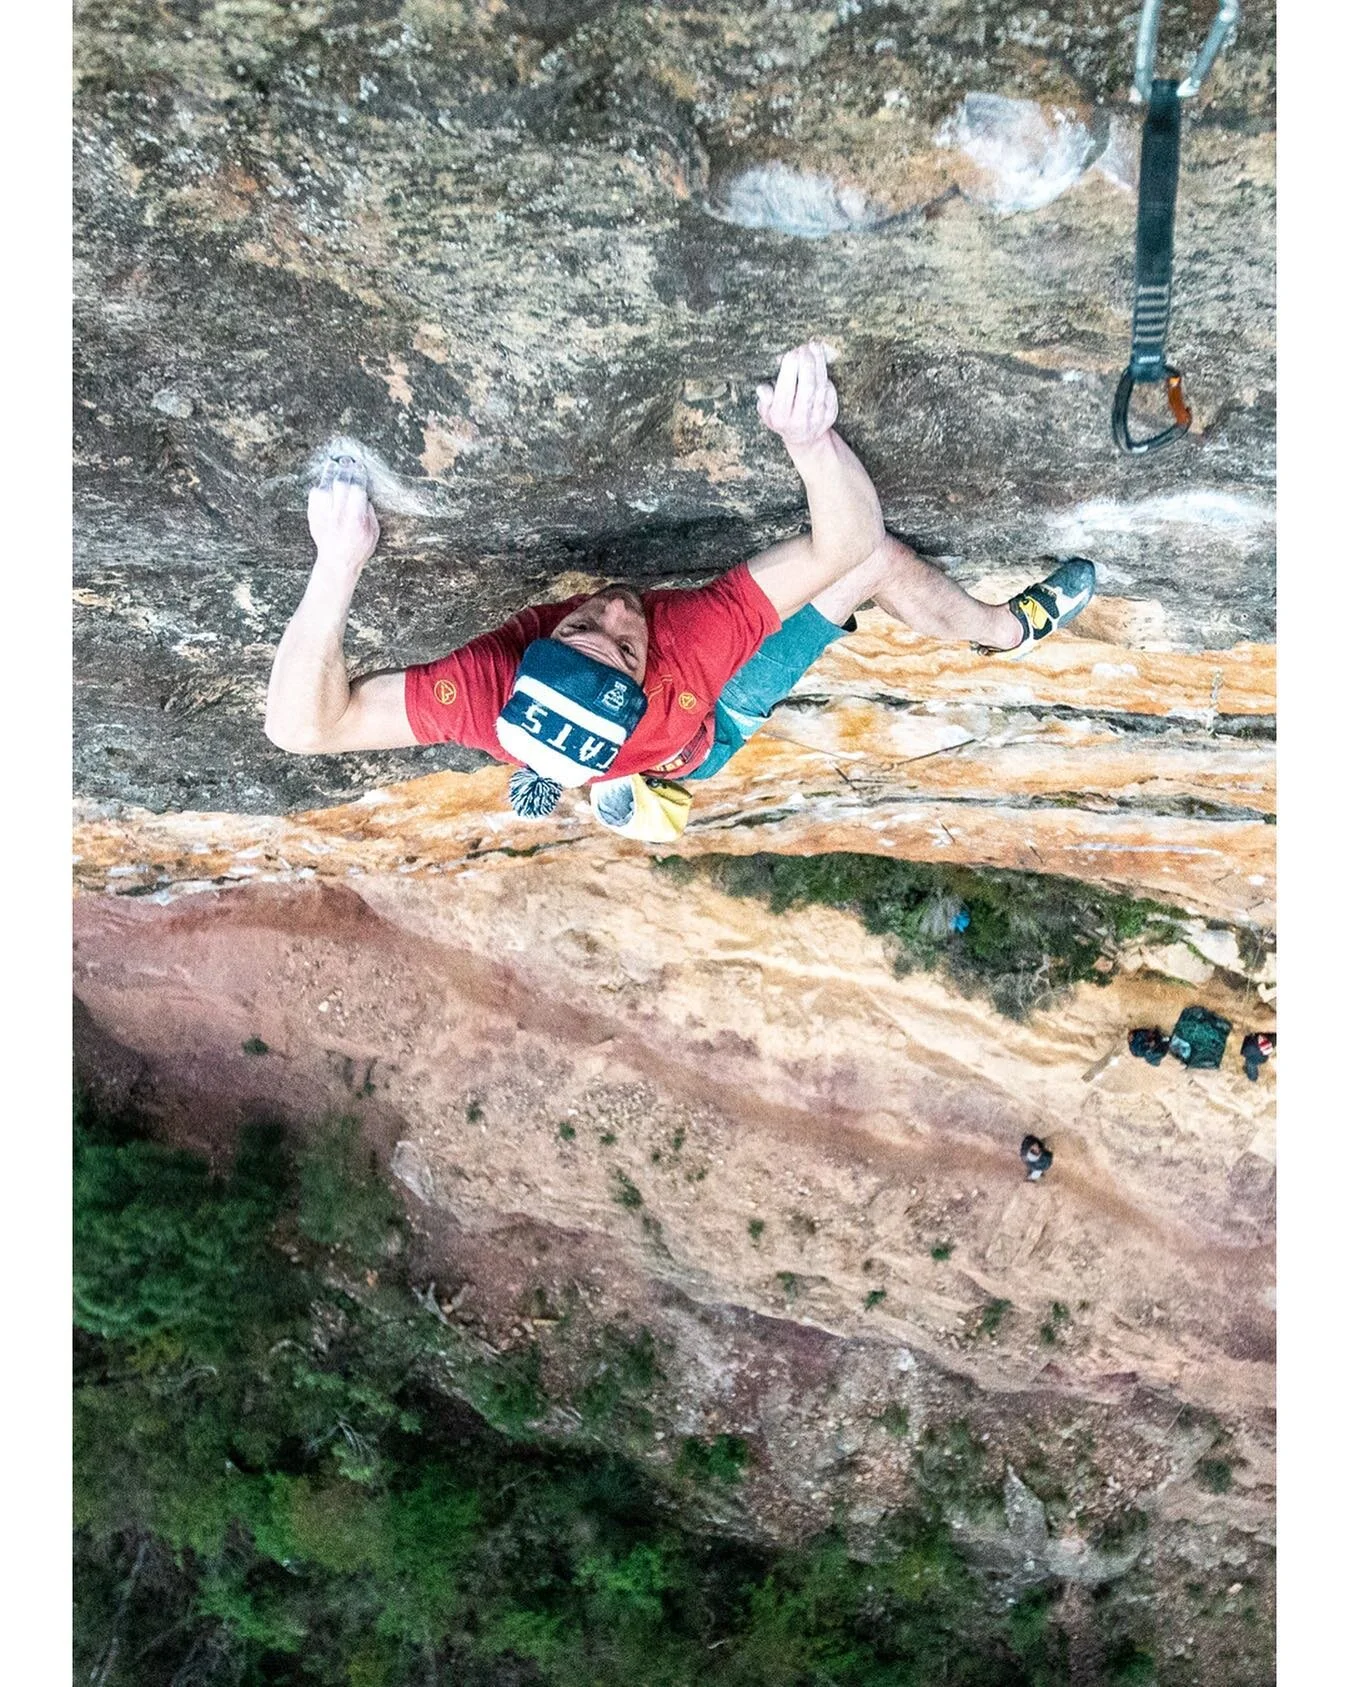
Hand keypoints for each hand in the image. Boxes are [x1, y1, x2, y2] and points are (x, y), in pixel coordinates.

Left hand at [308, 453, 379, 572]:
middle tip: (347, 463)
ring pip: (324, 487)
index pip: (357, 488)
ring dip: (330, 477)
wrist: (337, 562)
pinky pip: (314, 495)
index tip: (360, 469)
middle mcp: (338, 515)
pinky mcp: (313, 515)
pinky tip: (326, 485)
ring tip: (334, 467)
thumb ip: (369, 512)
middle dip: (345, 472)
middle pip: (340, 484)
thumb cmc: (358, 548)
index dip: (359, 476)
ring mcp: (324, 515)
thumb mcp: (373, 531)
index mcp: (356, 518)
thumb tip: (363, 494)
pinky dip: (320, 488)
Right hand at [756, 341, 838, 448]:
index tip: (790, 353)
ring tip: (814, 347)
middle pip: (807, 387)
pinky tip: (819, 364)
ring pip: (820, 386)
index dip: (789, 370)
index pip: (785, 392)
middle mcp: (801, 421)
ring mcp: (818, 418)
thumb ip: (764, 401)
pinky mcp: (831, 415)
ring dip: (819, 363)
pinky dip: (825, 376)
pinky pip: (830, 391)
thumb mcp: (766, 413)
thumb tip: (763, 389)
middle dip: (806, 364)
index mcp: (781, 418)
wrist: (803, 439)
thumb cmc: (781, 418)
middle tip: (804, 347)